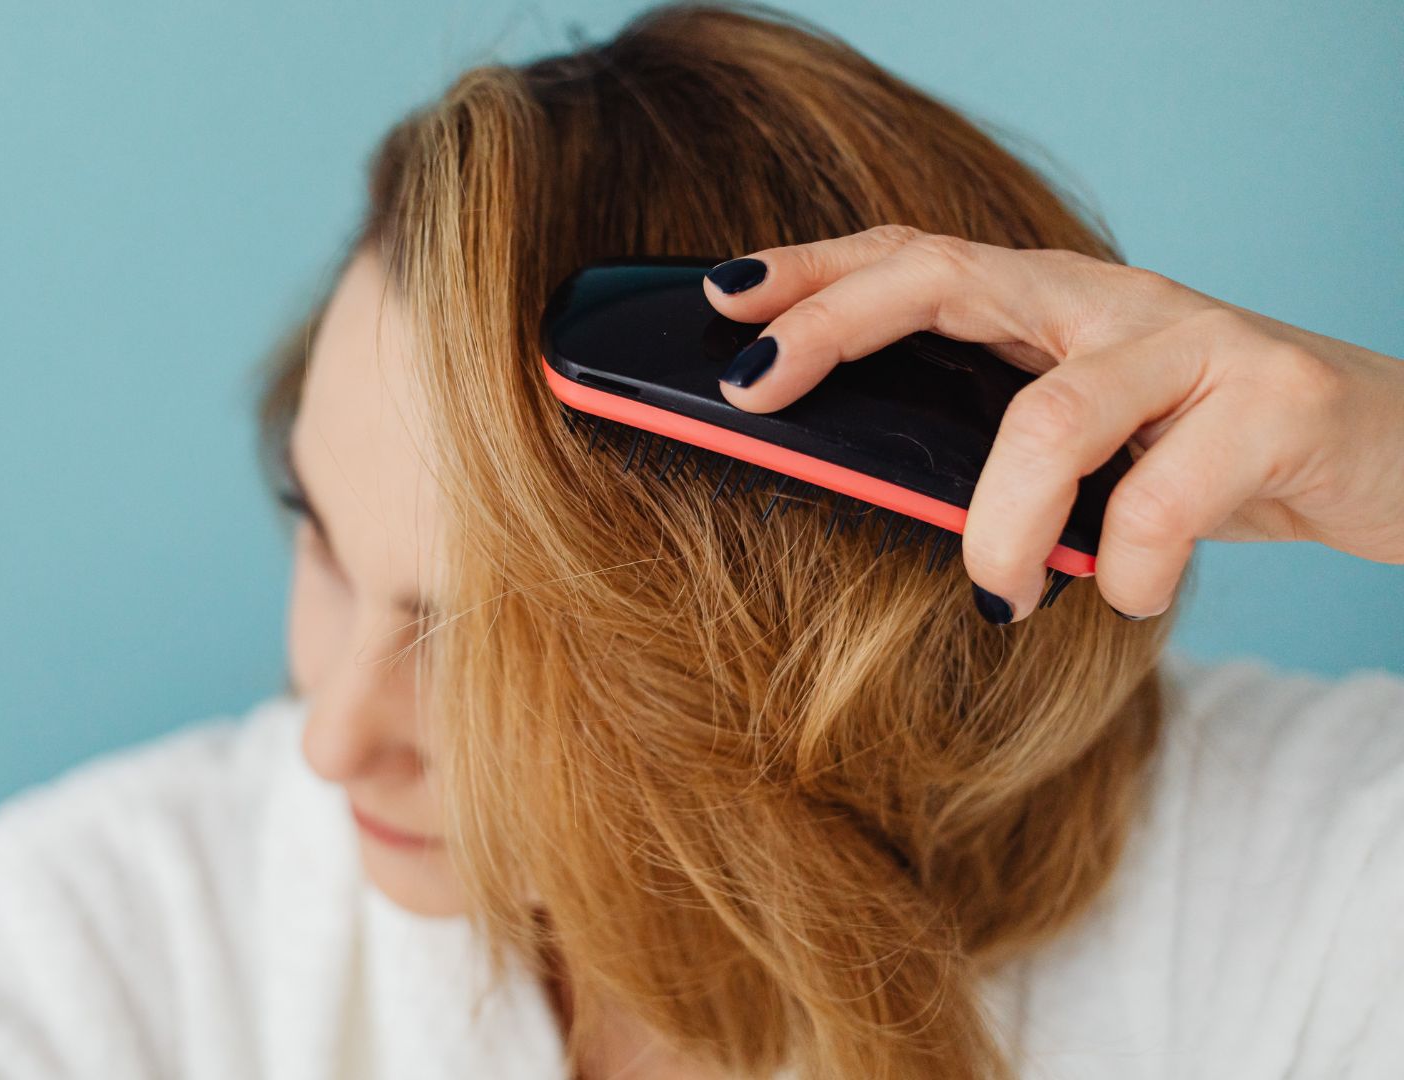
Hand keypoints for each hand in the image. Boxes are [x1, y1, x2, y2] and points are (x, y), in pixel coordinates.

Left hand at [702, 225, 1403, 622]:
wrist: (1398, 457)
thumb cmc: (1207, 460)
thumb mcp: (1085, 449)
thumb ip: (992, 450)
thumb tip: (854, 491)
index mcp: (1051, 306)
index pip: (913, 257)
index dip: (812, 272)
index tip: (717, 298)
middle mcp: (1110, 302)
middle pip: (946, 277)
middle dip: (832, 326)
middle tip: (752, 392)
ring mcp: (1194, 343)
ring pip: (1049, 416)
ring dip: (998, 527)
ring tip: (996, 595)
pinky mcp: (1276, 404)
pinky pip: (1165, 499)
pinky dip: (1132, 570)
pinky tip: (1132, 595)